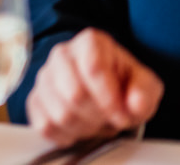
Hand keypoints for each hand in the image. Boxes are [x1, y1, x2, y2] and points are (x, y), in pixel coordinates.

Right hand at [26, 29, 161, 143]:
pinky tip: (80, 128)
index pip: (93, 68)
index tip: (123, 114)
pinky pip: (46, 126)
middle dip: (98, 116)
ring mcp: (44, 77)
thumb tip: (135, 104)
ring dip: (85, 128)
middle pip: (74, 94)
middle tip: (111, 119)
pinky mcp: (34, 101)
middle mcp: (62, 54)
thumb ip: (145, 91)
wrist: (104, 92)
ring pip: (61, 113)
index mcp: (91, 43)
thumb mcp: (145, 84)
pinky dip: (68, 136)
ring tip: (97, 122)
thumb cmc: (123, 84)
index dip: (110, 98)